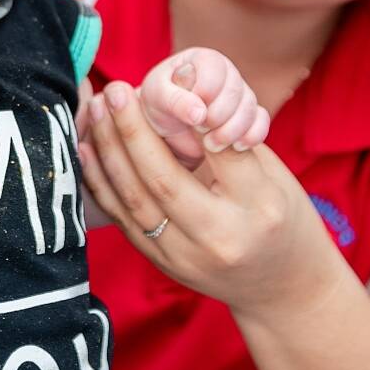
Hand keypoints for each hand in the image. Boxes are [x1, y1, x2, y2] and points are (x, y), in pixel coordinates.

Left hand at [82, 80, 338, 318]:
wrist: (284, 288)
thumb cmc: (283, 218)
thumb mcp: (274, 176)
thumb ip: (230, 143)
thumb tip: (187, 94)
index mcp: (258, 208)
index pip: (216, 152)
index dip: (184, 115)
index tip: (163, 80)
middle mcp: (218, 239)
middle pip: (163, 179)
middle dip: (132, 129)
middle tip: (115, 89)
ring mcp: (185, 258)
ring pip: (134, 200)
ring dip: (108, 150)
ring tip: (96, 109)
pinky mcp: (161, 263)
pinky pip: (123, 219)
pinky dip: (101, 182)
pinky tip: (86, 149)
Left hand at [138, 47, 269, 165]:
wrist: (166, 127)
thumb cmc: (157, 104)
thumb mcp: (156, 98)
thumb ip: (175, 101)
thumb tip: (199, 114)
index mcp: (203, 59)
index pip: (215, 67)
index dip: (206, 92)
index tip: (191, 113)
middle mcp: (226, 73)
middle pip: (236, 90)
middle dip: (219, 115)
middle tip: (200, 130)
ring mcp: (240, 95)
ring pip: (250, 108)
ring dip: (233, 130)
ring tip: (211, 145)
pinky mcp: (248, 117)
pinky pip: (261, 123)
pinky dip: (253, 136)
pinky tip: (238, 147)